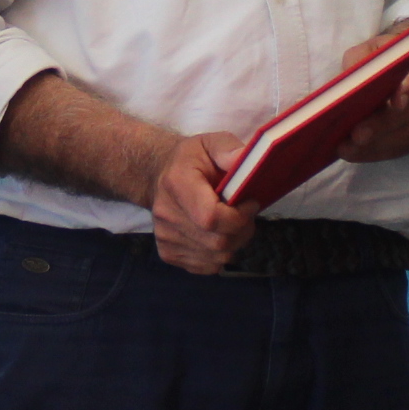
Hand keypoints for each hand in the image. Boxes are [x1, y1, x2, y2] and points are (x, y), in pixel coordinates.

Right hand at [149, 132, 256, 274]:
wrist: (158, 176)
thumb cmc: (191, 159)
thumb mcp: (211, 143)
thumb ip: (229, 150)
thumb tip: (245, 161)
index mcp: (177, 183)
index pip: (210, 217)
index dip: (238, 217)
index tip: (250, 203)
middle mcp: (166, 214)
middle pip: (217, 242)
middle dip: (242, 231)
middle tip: (245, 214)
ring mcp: (165, 237)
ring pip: (216, 258)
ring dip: (234, 243)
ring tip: (232, 223)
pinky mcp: (168, 253)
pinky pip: (207, 266)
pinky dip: (220, 255)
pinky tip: (217, 235)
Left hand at [335, 27, 408, 163]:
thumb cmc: (385, 54)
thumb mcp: (369, 48)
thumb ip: (359, 62)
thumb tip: (344, 89)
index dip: (407, 92)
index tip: (393, 104)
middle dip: (381, 127)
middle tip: (355, 136)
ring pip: (407, 135)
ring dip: (375, 146)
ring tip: (347, 150)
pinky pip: (405, 146)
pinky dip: (379, 152)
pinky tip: (357, 154)